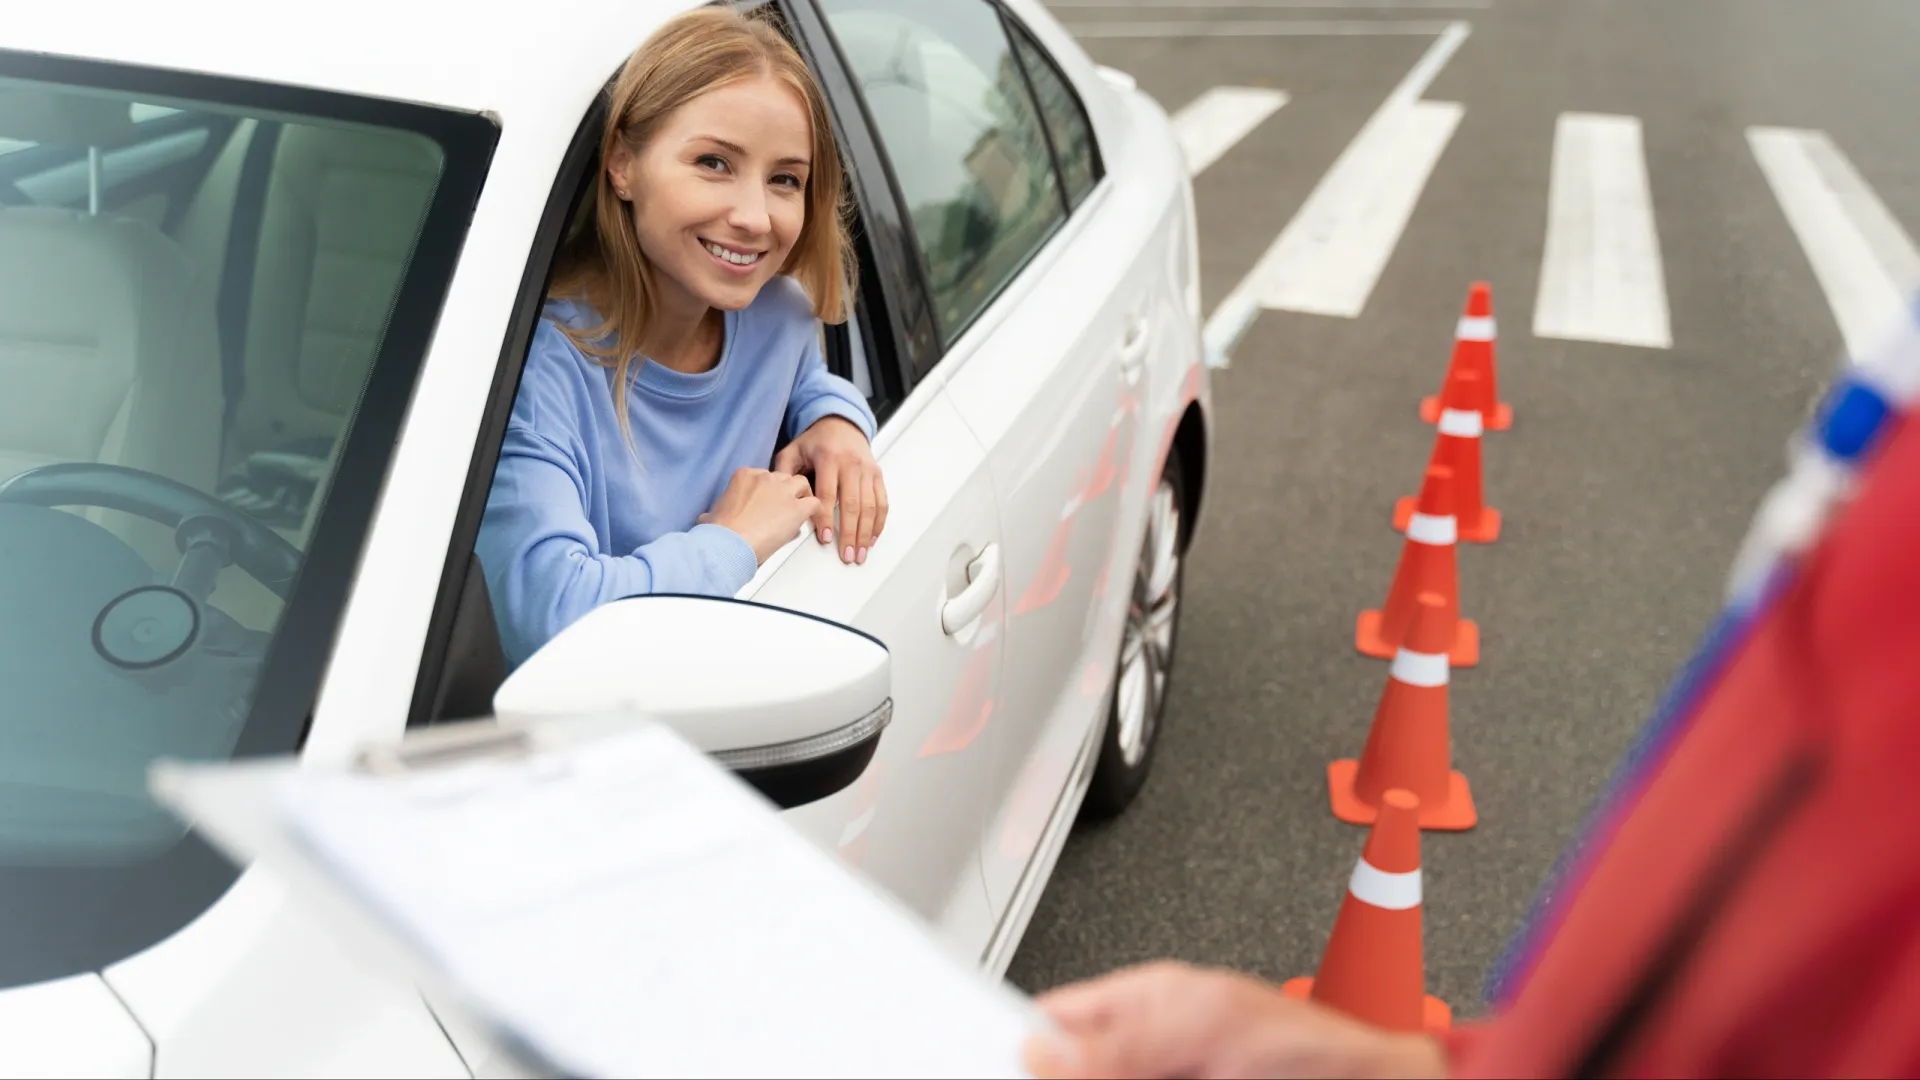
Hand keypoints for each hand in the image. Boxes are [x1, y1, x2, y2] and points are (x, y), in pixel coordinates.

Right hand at [702, 467, 821, 563]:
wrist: (729, 544)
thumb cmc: (719, 534)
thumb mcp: (710, 517)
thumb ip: (713, 513)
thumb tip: (707, 518)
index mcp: (744, 476)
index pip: (764, 477)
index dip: (768, 491)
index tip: (768, 502)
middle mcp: (766, 478)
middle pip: (784, 478)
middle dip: (785, 492)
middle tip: (784, 508)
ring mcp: (783, 491)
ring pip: (802, 484)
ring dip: (802, 497)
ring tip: (801, 511)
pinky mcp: (797, 508)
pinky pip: (814, 503)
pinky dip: (816, 512)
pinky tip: (813, 521)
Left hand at [773, 416, 886, 564]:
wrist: (840, 424)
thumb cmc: (816, 441)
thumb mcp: (793, 450)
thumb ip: (784, 471)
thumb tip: (777, 496)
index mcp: (829, 458)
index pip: (828, 494)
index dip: (826, 519)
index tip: (825, 538)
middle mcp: (851, 464)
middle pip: (852, 504)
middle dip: (849, 534)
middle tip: (846, 555)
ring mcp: (867, 470)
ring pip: (869, 506)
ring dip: (865, 533)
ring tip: (859, 553)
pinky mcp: (877, 474)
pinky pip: (881, 501)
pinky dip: (878, 522)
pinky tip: (872, 538)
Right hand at [1023, 961, 1447, 1079]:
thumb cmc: (1309, 1045)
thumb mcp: (1209, 1025)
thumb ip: (1125, 1042)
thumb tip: (1042, 1052)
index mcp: (1139, 1006)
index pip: (1052, 1022)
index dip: (1015, 1040)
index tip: (987, 1060)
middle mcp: (1141, 1058)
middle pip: (1065, 1075)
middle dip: (1047, 1077)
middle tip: (1029, 1079)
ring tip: (1104, 1077)